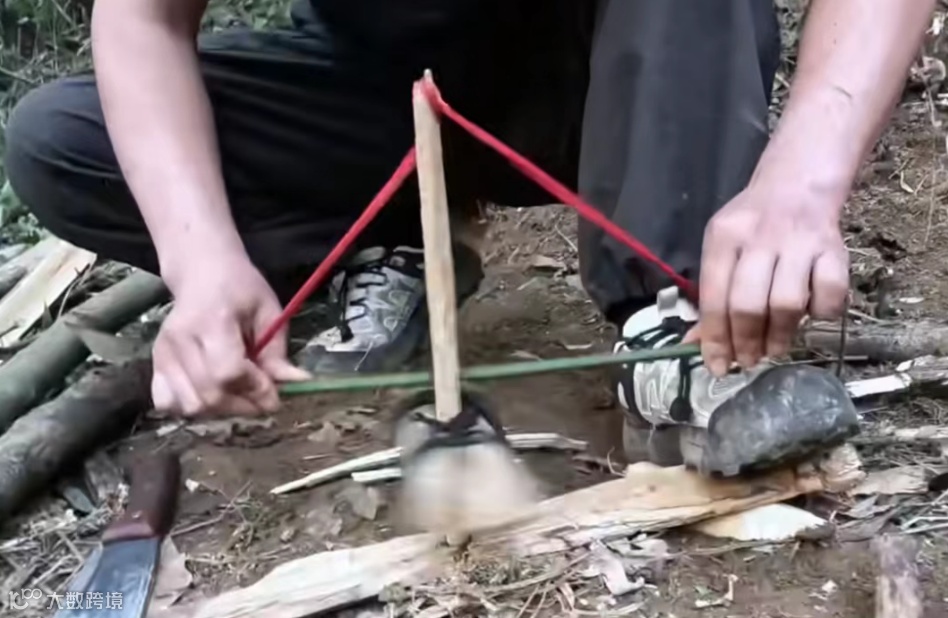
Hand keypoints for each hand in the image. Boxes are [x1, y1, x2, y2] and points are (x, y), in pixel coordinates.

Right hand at [152, 252, 309, 415]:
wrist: (202, 273)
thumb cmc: (241, 289)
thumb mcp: (269, 311)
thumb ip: (278, 352)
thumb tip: (296, 382)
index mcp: (213, 320)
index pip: (228, 372)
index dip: (255, 390)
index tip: (275, 394)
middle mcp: (181, 339)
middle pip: (210, 394)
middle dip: (244, 405)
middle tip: (263, 399)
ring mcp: (163, 353)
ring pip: (190, 405)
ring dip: (221, 411)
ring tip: (239, 395)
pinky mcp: (155, 363)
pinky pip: (168, 403)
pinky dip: (192, 407)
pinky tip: (212, 394)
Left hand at [696, 180, 849, 375]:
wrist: (796, 186)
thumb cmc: (751, 228)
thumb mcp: (722, 250)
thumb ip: (711, 297)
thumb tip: (694, 347)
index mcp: (723, 238)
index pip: (714, 297)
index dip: (715, 338)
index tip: (718, 367)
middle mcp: (760, 238)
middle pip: (748, 303)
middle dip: (746, 341)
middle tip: (749, 360)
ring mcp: (799, 243)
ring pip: (787, 302)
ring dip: (780, 335)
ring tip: (775, 347)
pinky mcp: (834, 249)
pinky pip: (830, 293)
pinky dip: (821, 312)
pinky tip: (811, 315)